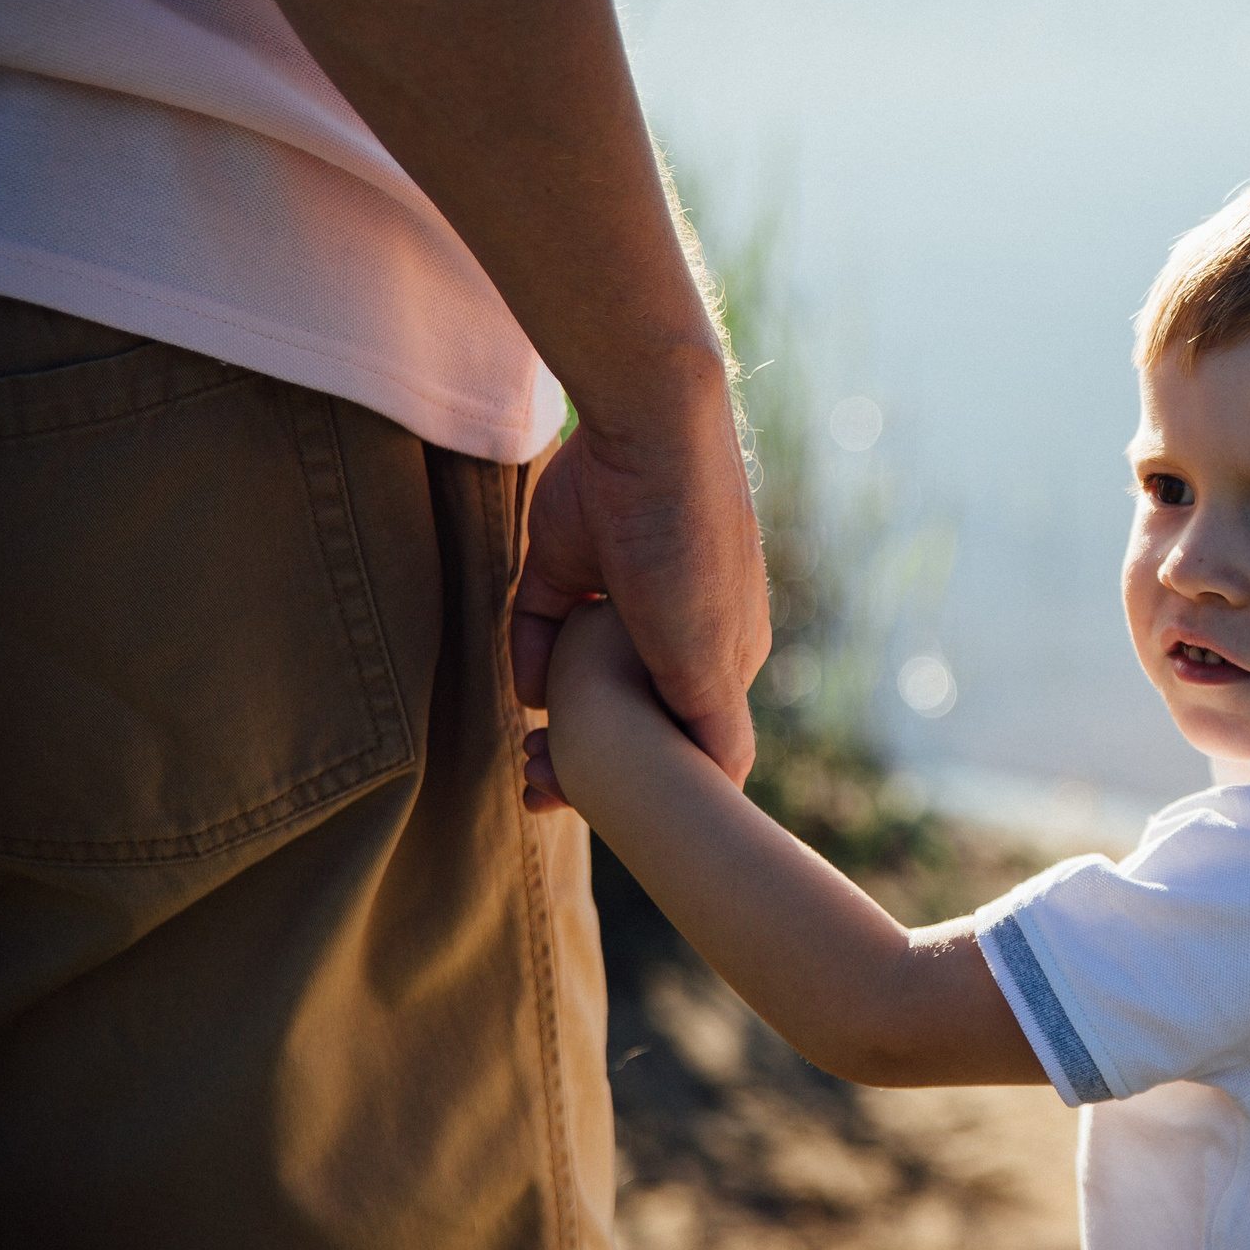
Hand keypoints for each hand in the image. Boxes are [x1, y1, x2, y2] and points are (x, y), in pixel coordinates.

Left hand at [512, 375, 769, 786]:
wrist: (646, 441)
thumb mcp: (711, 662)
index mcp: (723, 657)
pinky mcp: (564, 568)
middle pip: (624, 712)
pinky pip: (540, 629)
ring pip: (577, 677)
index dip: (641, 782)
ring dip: (552, 718)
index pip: (682, 737)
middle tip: (539, 786)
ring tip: (527, 753)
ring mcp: (617, 599)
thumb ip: (716, 736)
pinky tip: (531, 681)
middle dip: (584, 758)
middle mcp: (672, 631)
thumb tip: (717, 802)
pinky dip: (529, 658)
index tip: (592, 808)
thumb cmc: (692, 556)